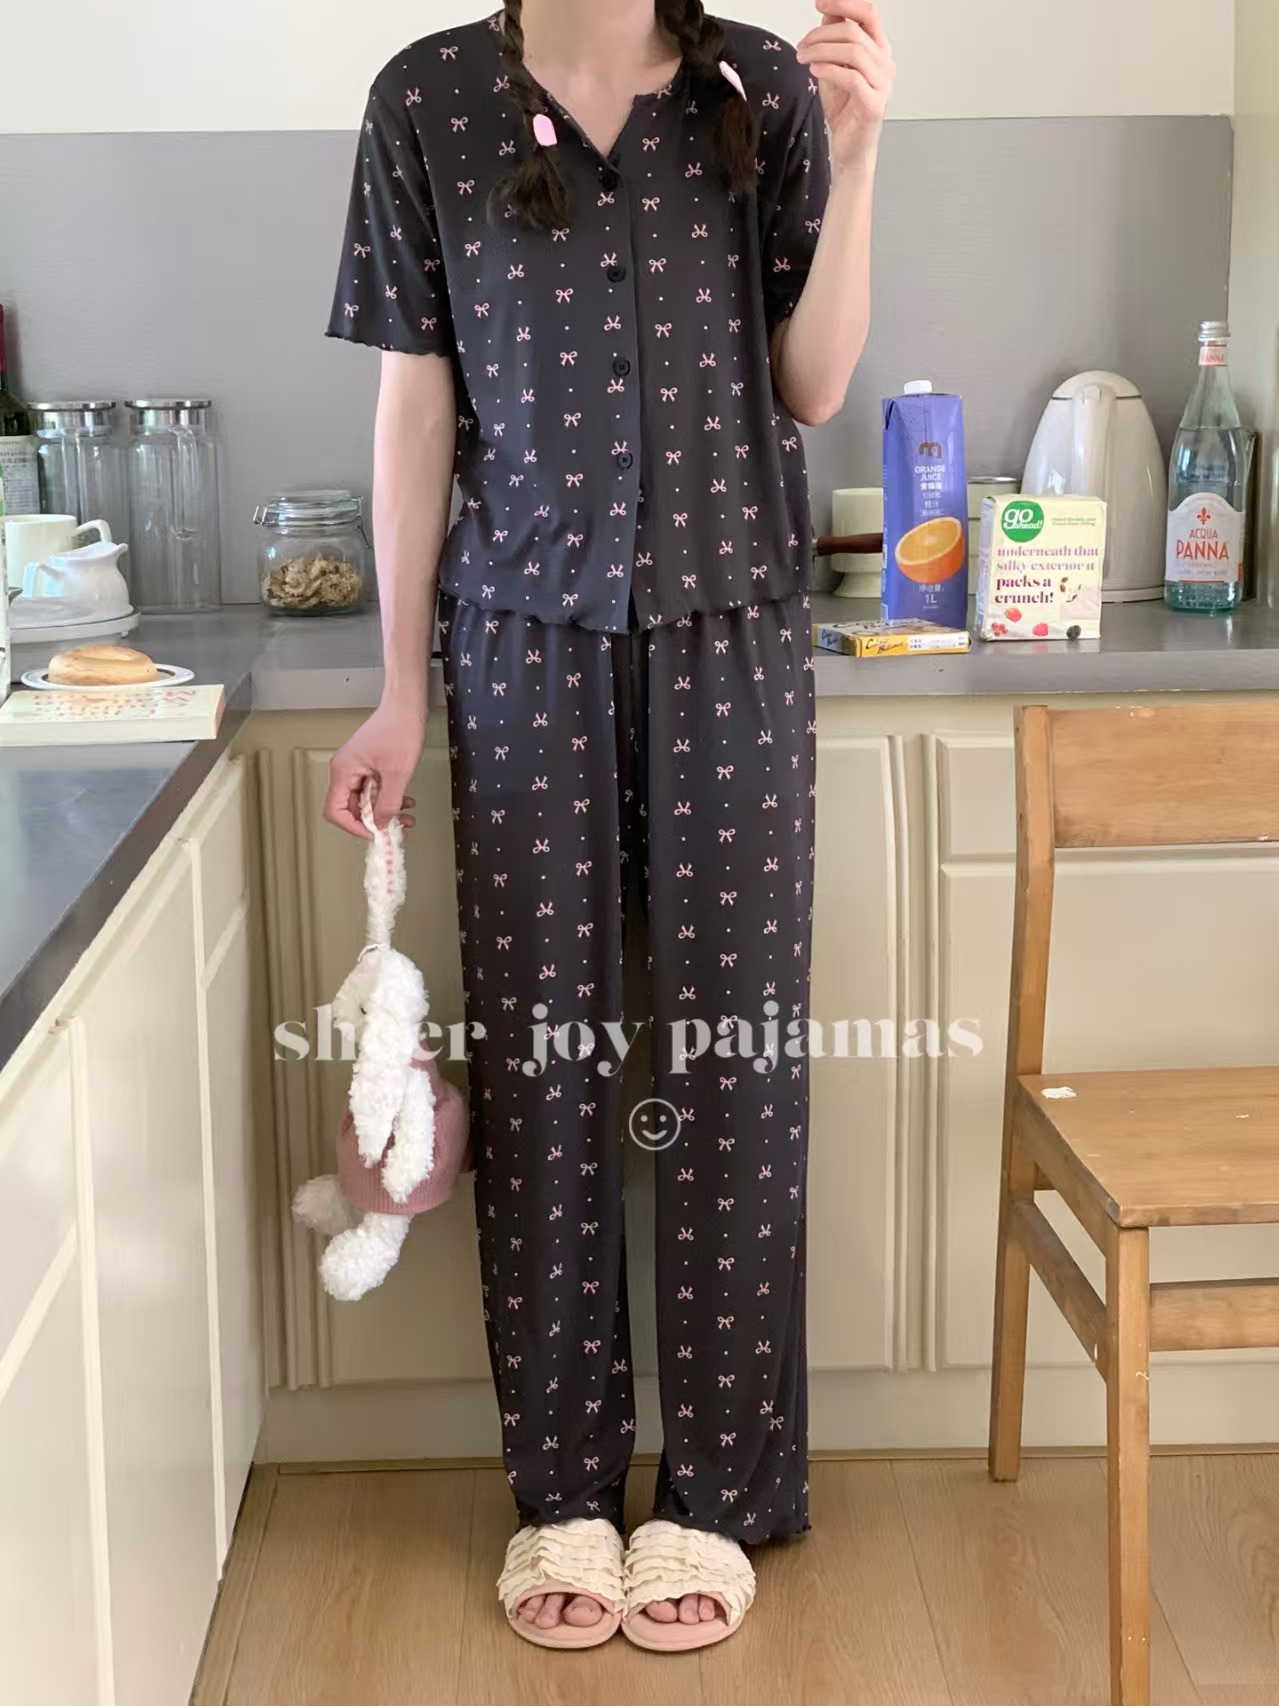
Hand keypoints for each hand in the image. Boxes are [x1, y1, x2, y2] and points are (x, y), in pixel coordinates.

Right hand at [324, 699, 425, 839]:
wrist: (406, 706)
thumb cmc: (399, 730)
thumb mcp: (397, 774)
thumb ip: (388, 803)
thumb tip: (380, 825)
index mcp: (343, 771)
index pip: (335, 811)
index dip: (353, 827)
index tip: (375, 834)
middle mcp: (344, 770)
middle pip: (349, 808)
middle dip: (373, 821)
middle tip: (395, 828)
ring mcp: (356, 767)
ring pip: (364, 800)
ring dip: (384, 811)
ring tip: (406, 818)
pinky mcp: (368, 764)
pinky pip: (373, 789)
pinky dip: (388, 798)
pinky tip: (405, 801)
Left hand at [796, 0, 895, 176]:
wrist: (849, 149)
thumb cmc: (844, 110)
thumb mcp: (834, 67)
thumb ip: (833, 41)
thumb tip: (827, 12)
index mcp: (879, 51)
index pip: (868, 13)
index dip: (844, 3)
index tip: (819, 2)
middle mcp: (885, 65)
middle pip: (854, 31)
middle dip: (821, 34)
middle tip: (801, 45)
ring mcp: (882, 84)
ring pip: (853, 51)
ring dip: (821, 51)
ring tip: (803, 58)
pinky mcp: (873, 104)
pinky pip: (851, 77)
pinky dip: (828, 69)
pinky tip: (813, 71)